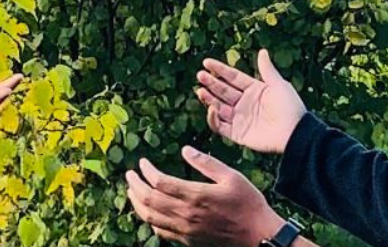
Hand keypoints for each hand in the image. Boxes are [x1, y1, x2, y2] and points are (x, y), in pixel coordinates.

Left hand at [127, 146, 286, 246]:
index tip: (142, 163)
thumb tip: (185, 150)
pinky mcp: (188, 240)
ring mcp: (185, 230)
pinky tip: (149, 212)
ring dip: (137, 203)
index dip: (147, 171)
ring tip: (132, 192)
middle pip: (149, 200)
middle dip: (134, 186)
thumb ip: (206, 163)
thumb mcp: (232, 177)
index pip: (160, 182)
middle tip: (129, 175)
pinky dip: (149, 220)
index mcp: (196, 196)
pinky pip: (160, 231)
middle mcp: (186, 214)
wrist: (258, 237)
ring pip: (150, 217)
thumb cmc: (249, 205)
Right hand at [195, 49, 306, 153]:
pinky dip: (213, 118)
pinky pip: (220, 126)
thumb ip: (267, 69)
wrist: (294, 133)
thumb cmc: (290, 107)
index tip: (206, 62)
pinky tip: (211, 109)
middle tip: (200, 75)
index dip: (220, 70)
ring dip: (208, 99)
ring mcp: (240, 118)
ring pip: (218, 107)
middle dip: (211, 83)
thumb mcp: (279, 84)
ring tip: (200, 91)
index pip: (233, 77)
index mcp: (255, 90)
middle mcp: (245, 103)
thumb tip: (262, 51)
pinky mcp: (237, 134)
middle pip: (223, 91)